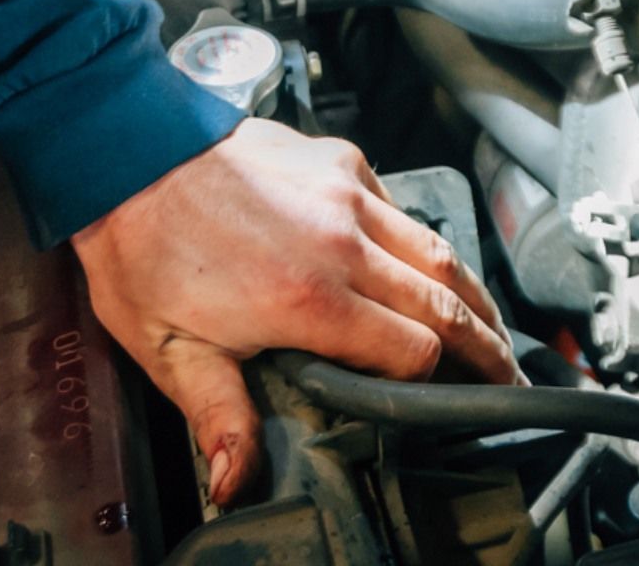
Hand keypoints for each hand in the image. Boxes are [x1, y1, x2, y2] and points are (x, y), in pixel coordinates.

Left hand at [71, 118, 521, 506]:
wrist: (129, 153)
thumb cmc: (141, 247)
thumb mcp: (167, 345)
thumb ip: (219, 412)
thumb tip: (237, 484)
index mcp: (309, 299)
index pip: (413, 352)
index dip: (436, 384)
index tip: (450, 403)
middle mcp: (342, 242)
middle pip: (445, 299)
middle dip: (485, 342)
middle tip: (509, 371)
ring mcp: (345, 193)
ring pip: (433, 246)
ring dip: (469, 288)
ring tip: (488, 320)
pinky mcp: (335, 160)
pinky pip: (397, 204)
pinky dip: (415, 237)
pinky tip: (414, 257)